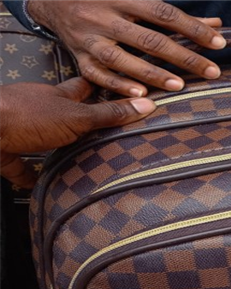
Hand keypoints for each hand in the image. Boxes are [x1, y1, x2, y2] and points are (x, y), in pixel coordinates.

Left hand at [0, 78, 156, 188]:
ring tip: (81, 163)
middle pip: (66, 115)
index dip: (100, 88)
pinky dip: (33, 176)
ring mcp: (24, 131)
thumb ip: (109, 115)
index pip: (84, 88)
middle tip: (102, 134)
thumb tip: (145, 106)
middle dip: (82, 123)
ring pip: (47, 140)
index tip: (117, 91)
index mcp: (59, 98)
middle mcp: (41, 111)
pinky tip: (44, 187)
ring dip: (60, 150)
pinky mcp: (11, 153)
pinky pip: (25, 167)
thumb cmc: (27, 117)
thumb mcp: (77, 116)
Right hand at [27, 0, 225, 95]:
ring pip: (122, 58)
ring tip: (180, 86)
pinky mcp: (80, 58)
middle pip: (149, 39)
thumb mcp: (136, 0)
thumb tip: (214, 25)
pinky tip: (142, 94)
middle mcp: (104, 15)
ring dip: (152, 73)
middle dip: (183, 56)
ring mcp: (90, 38)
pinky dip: (119, 85)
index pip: (165, 14)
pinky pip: (99, 75)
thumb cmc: (106, 1)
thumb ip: (175, 16)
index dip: (193, 28)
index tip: (218, 43)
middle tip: (211, 72)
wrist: (54, 1)